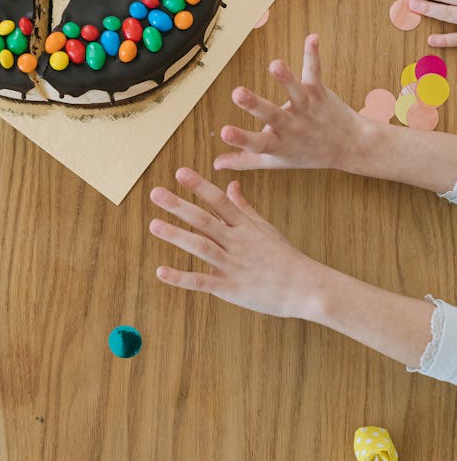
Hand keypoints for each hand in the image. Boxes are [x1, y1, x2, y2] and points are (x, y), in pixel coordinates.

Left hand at [149, 170, 317, 316]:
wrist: (306, 288)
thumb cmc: (284, 257)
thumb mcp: (265, 228)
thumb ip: (244, 207)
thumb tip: (231, 184)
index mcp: (245, 226)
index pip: (219, 201)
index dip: (200, 186)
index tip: (180, 172)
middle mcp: (237, 243)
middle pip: (205, 220)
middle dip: (179, 206)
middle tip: (156, 193)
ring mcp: (233, 265)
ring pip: (201, 247)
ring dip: (176, 236)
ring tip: (154, 225)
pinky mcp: (230, 288)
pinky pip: (202, 282)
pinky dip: (181, 277)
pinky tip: (161, 271)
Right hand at [212, 34, 365, 172]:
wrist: (351, 147)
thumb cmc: (309, 153)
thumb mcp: (276, 161)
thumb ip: (245, 160)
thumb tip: (216, 164)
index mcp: (278, 144)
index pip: (256, 143)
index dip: (240, 139)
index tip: (224, 132)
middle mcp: (293, 126)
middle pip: (273, 115)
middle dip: (255, 104)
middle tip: (237, 93)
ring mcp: (307, 108)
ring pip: (296, 93)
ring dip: (286, 78)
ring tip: (275, 65)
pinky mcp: (319, 92)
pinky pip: (314, 72)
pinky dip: (312, 56)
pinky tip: (312, 38)